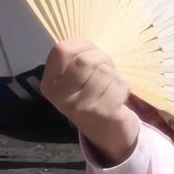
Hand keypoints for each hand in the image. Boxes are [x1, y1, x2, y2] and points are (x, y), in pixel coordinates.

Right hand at [40, 38, 140, 165]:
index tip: (89, 54)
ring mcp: (81, 107)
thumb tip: (87, 44)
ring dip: (113, 74)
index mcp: (49, 83)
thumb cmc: (91, 94)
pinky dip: (124, 86)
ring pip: (104, 71)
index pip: (61, 49)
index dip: (81, 46)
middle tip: (106, 69)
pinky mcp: (103, 114)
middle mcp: (60, 96)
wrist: (106, 130)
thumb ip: (75, 58)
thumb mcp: (73, 78)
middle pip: (85, 60)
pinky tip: (118, 96)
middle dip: (102, 59)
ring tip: (111, 84)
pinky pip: (119, 84)